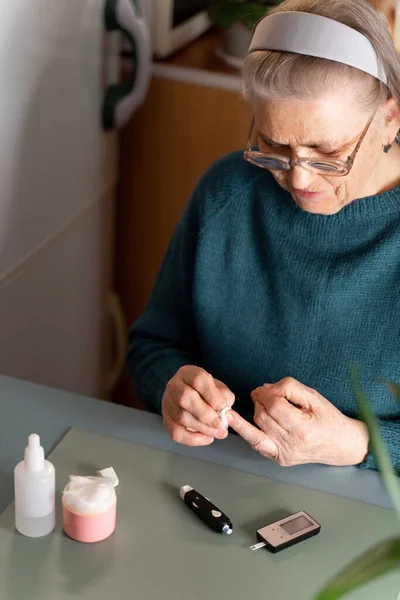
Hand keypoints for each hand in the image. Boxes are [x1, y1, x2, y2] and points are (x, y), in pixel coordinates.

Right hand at [162, 365, 234, 446]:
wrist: (188, 396)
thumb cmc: (206, 392)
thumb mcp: (218, 388)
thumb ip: (224, 396)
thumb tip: (225, 411)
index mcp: (188, 373)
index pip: (198, 379)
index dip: (211, 394)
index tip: (223, 406)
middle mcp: (174, 386)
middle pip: (185, 398)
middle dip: (205, 414)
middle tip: (220, 424)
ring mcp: (167, 403)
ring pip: (182, 417)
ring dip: (204, 428)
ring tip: (219, 432)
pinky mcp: (166, 420)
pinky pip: (176, 433)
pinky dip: (193, 439)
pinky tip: (207, 438)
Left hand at [226, 377, 368, 466]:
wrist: (341, 445)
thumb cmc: (329, 419)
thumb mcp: (313, 396)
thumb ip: (289, 388)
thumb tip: (266, 388)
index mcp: (303, 429)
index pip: (275, 406)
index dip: (267, 393)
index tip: (268, 387)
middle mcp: (291, 445)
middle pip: (263, 416)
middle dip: (259, 399)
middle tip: (262, 391)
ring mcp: (283, 454)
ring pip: (257, 427)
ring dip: (255, 410)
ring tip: (260, 400)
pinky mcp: (278, 458)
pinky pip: (256, 443)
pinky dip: (245, 430)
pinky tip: (233, 420)